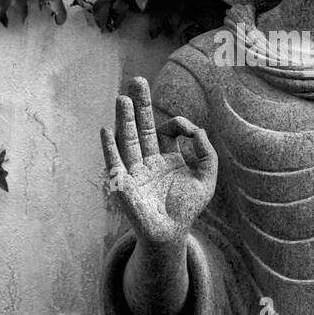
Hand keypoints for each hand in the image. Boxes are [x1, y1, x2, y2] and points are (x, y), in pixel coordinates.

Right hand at [100, 76, 216, 250]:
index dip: (176, 124)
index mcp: (166, 157)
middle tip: (136, 80)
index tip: (186, 129)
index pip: (165, 131)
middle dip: (140, 105)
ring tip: (122, 98)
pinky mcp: (124, 185)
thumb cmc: (188, 207)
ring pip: (128, 140)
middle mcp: (147, 160)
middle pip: (142, 127)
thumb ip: (207, 151)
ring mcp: (134, 171)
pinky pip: (115, 164)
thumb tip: (197, 130)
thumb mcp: (207, 176)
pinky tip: (106, 130)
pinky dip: (110, 148)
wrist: (172, 234)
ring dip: (125, 120)